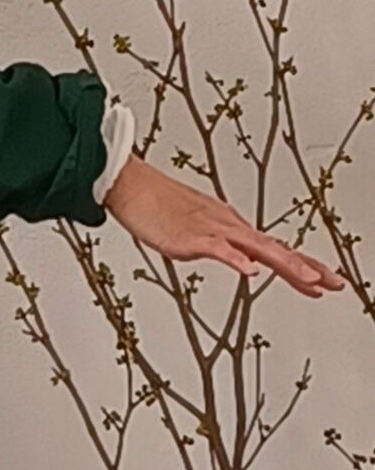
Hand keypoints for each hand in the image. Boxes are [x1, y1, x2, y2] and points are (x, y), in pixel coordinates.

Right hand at [103, 153, 344, 298]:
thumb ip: (216, 244)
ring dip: (286, 265)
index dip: (301, 264)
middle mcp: (230, 225)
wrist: (135, 186)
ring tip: (310, 280)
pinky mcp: (192, 236)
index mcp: (231, 226)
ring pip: (258, 248)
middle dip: (307, 267)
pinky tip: (251, 273)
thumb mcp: (194, 231)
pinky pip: (220, 250)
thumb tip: (229, 257)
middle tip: (334, 283)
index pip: (273, 248)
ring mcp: (213, 229)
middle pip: (276, 249)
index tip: (322, 279)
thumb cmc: (157, 206)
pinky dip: (237, 260)